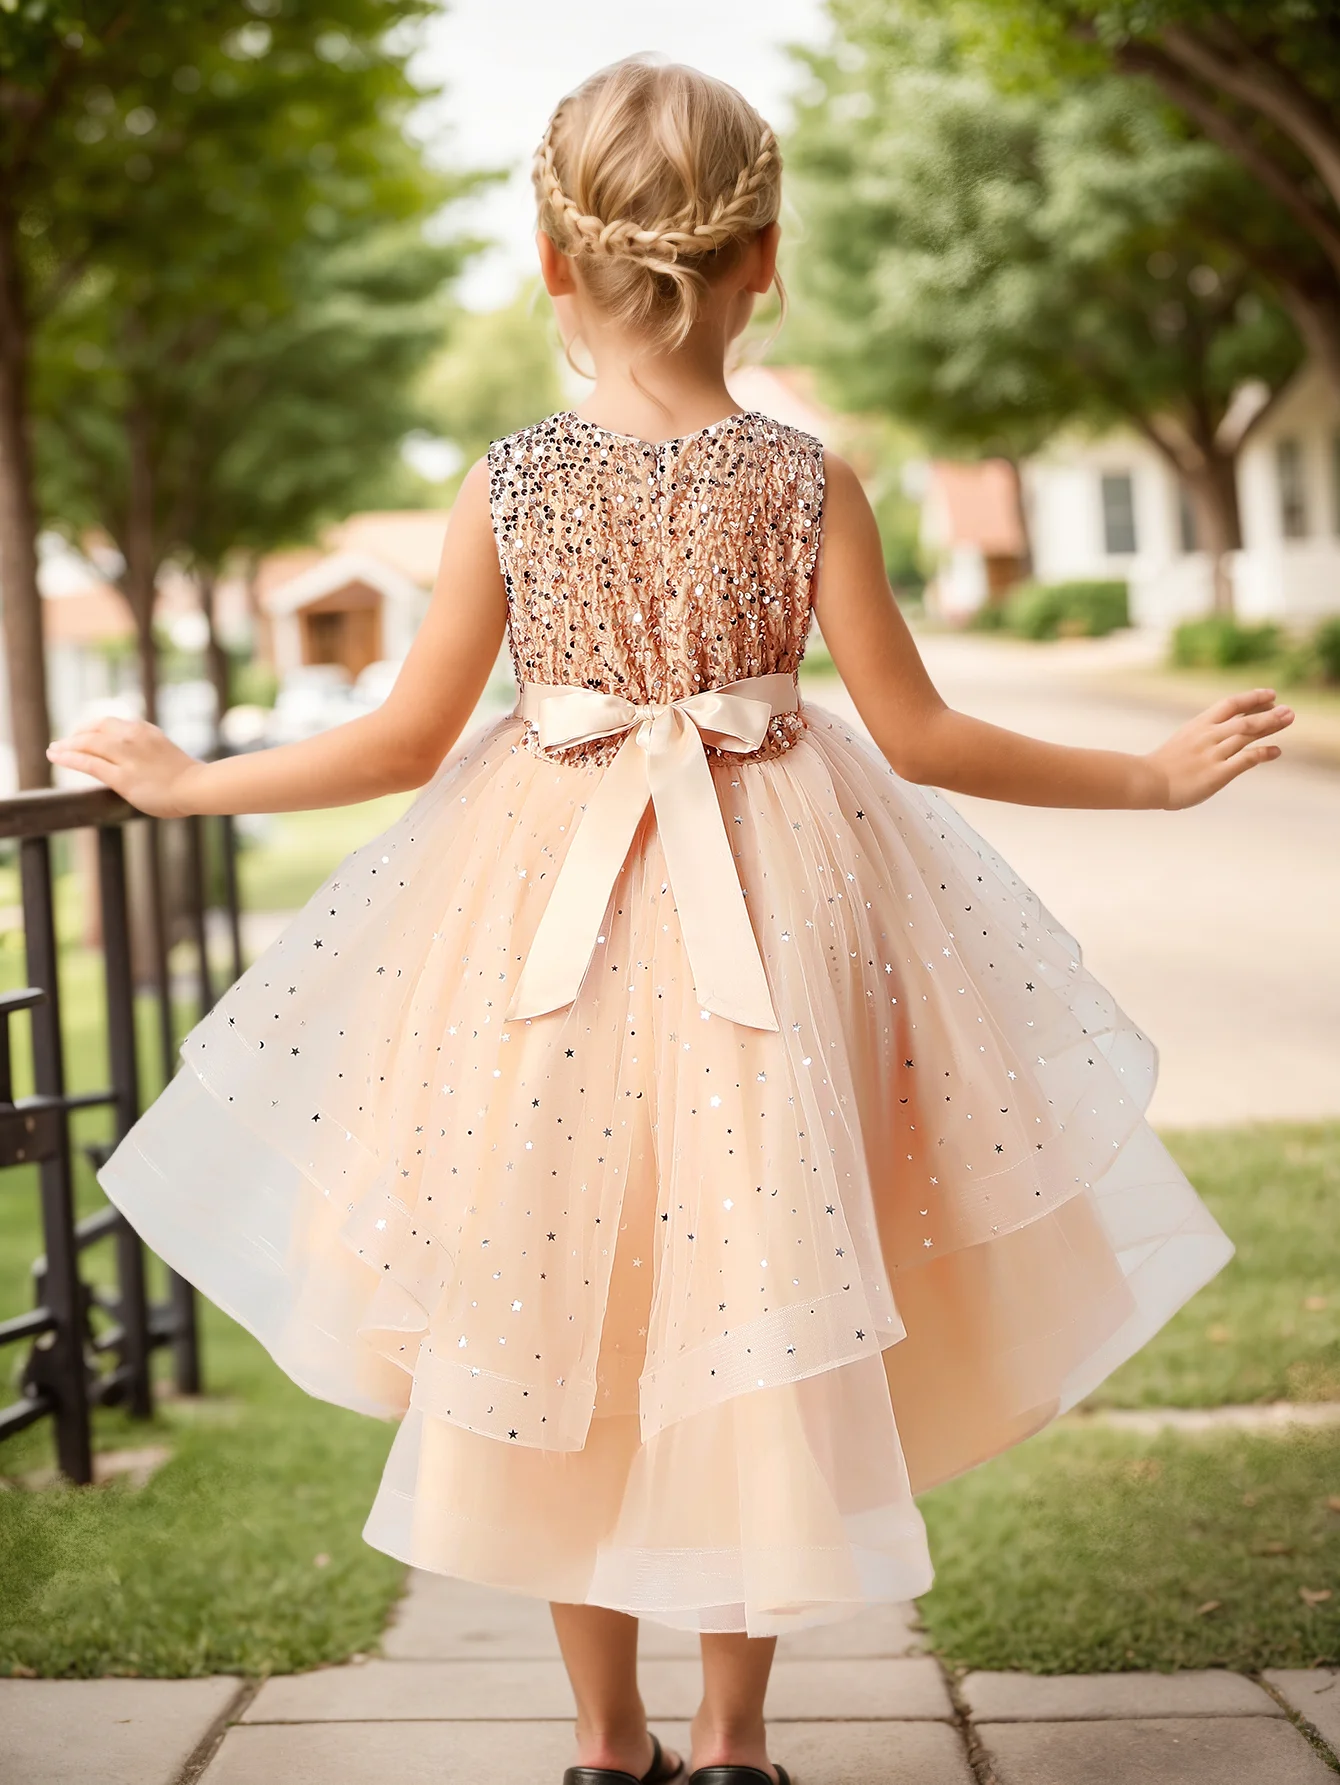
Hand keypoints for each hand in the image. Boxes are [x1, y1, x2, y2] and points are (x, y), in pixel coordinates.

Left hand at [46, 716, 202, 817]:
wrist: (198, 787)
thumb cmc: (188, 776)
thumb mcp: (165, 750)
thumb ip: (147, 747)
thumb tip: (134, 756)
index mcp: (144, 729)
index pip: (110, 722)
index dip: (91, 727)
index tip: (82, 734)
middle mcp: (133, 736)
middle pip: (95, 729)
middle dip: (76, 735)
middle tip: (63, 742)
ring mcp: (126, 755)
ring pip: (87, 743)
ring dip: (67, 745)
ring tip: (54, 750)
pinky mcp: (121, 776)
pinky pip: (88, 762)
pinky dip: (69, 757)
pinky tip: (56, 757)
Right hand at [1144, 688, 1292, 809]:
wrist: (1147, 781)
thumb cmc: (1165, 764)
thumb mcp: (1185, 739)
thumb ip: (1205, 733)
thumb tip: (1227, 727)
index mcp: (1199, 725)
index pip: (1230, 703)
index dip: (1252, 697)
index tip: (1270, 695)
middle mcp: (1208, 735)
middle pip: (1243, 718)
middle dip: (1269, 712)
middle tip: (1289, 710)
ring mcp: (1213, 753)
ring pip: (1246, 733)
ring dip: (1270, 725)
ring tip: (1288, 719)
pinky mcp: (1217, 773)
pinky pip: (1245, 759)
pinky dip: (1263, 753)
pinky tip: (1276, 751)